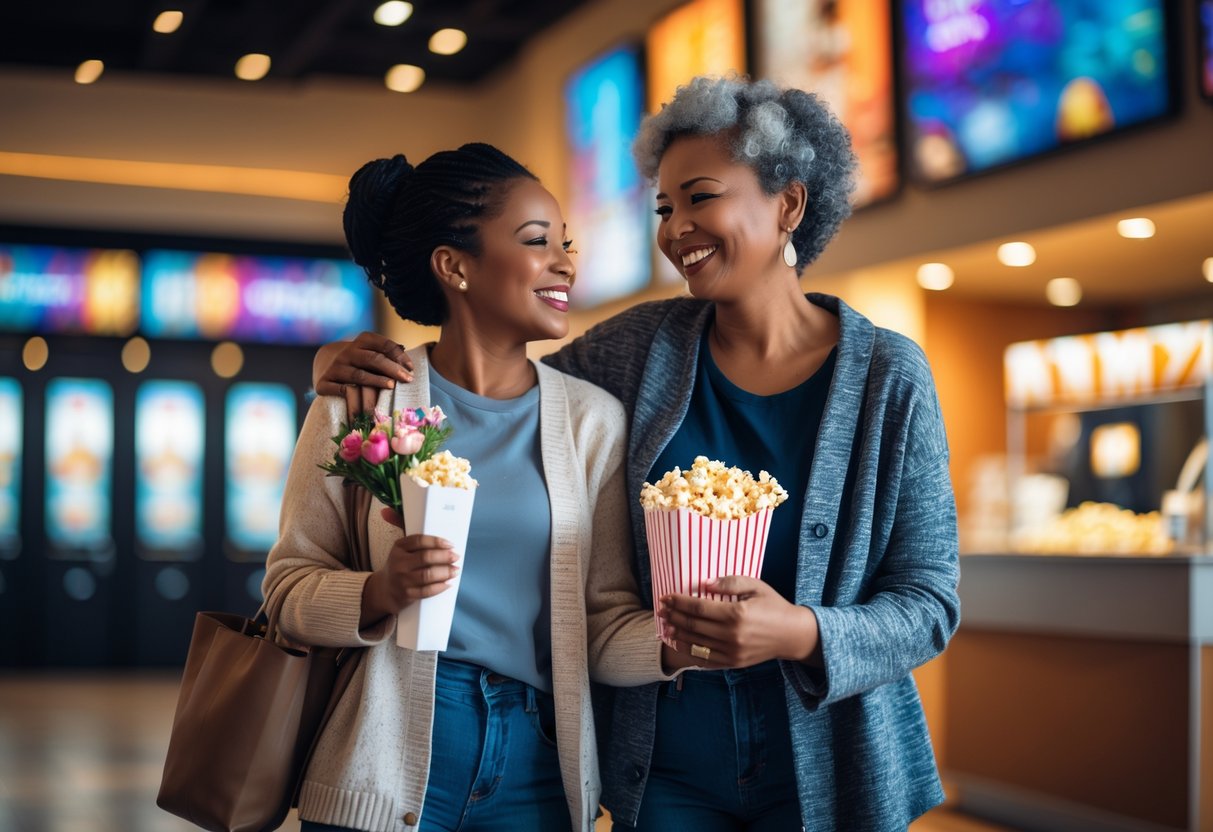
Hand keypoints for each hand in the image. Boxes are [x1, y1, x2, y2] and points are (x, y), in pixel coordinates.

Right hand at [314, 331, 414, 416]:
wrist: (326, 364)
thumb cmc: (361, 361)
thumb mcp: (372, 352)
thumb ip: (389, 356)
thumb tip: (409, 366)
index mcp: (362, 341)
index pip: (383, 344)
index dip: (399, 356)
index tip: (411, 368)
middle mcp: (348, 352)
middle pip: (373, 359)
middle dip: (392, 369)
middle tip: (408, 379)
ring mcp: (336, 367)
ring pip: (359, 375)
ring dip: (376, 381)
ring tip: (392, 386)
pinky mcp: (324, 382)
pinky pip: (339, 390)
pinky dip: (352, 395)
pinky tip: (364, 403)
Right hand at [360, 508, 457, 625]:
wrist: (384, 590)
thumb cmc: (398, 564)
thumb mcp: (400, 547)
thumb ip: (400, 528)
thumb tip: (387, 510)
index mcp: (398, 548)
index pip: (419, 541)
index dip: (436, 541)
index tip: (450, 544)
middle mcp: (398, 563)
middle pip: (426, 557)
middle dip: (445, 557)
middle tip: (456, 556)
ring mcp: (402, 580)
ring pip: (428, 575)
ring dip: (445, 572)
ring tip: (455, 570)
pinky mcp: (406, 595)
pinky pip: (426, 591)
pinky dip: (439, 587)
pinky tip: (448, 583)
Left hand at [658, 576, 819, 668]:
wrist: (792, 635)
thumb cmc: (774, 606)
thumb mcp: (756, 586)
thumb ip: (730, 582)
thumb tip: (704, 584)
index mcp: (736, 614)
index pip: (698, 608)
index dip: (678, 602)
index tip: (665, 596)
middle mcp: (732, 635)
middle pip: (693, 626)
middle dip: (673, 616)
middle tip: (660, 609)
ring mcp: (732, 652)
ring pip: (696, 644)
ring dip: (677, 634)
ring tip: (665, 625)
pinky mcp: (734, 663)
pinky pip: (705, 660)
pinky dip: (689, 652)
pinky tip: (680, 643)